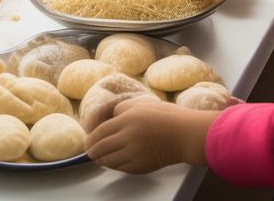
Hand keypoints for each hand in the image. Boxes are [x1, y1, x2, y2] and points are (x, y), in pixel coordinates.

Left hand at [86, 99, 218, 173]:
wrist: (186, 134)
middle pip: (102, 147)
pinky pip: (122, 168)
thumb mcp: (142, 104)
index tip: (87, 143)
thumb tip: (109, 120)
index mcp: (128, 118)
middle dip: (93, 152)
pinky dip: (115, 166)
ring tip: (100, 159)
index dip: (91, 139)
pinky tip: (115, 162)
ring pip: (110, 160)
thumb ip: (123, 109)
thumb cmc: (167, 117)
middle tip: (90, 153)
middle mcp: (129, 136)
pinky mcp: (142, 166)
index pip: (101, 131)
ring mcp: (135, 153)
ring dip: (102, 160)